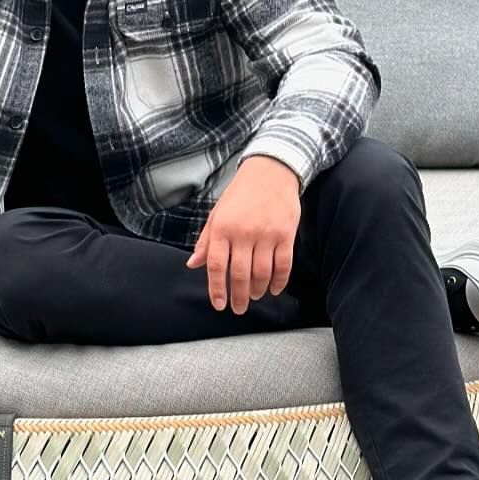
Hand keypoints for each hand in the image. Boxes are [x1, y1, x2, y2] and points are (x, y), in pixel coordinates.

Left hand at [185, 156, 300, 314]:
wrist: (271, 171)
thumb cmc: (240, 194)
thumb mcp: (217, 213)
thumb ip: (206, 241)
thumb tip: (192, 264)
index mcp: (222, 228)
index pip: (217, 266)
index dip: (216, 289)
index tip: (219, 305)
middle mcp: (243, 233)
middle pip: (240, 275)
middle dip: (239, 297)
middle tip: (239, 308)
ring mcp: (266, 234)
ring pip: (262, 273)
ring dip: (258, 290)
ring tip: (255, 297)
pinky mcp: (286, 234)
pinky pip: (283, 266)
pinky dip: (279, 282)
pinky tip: (273, 289)